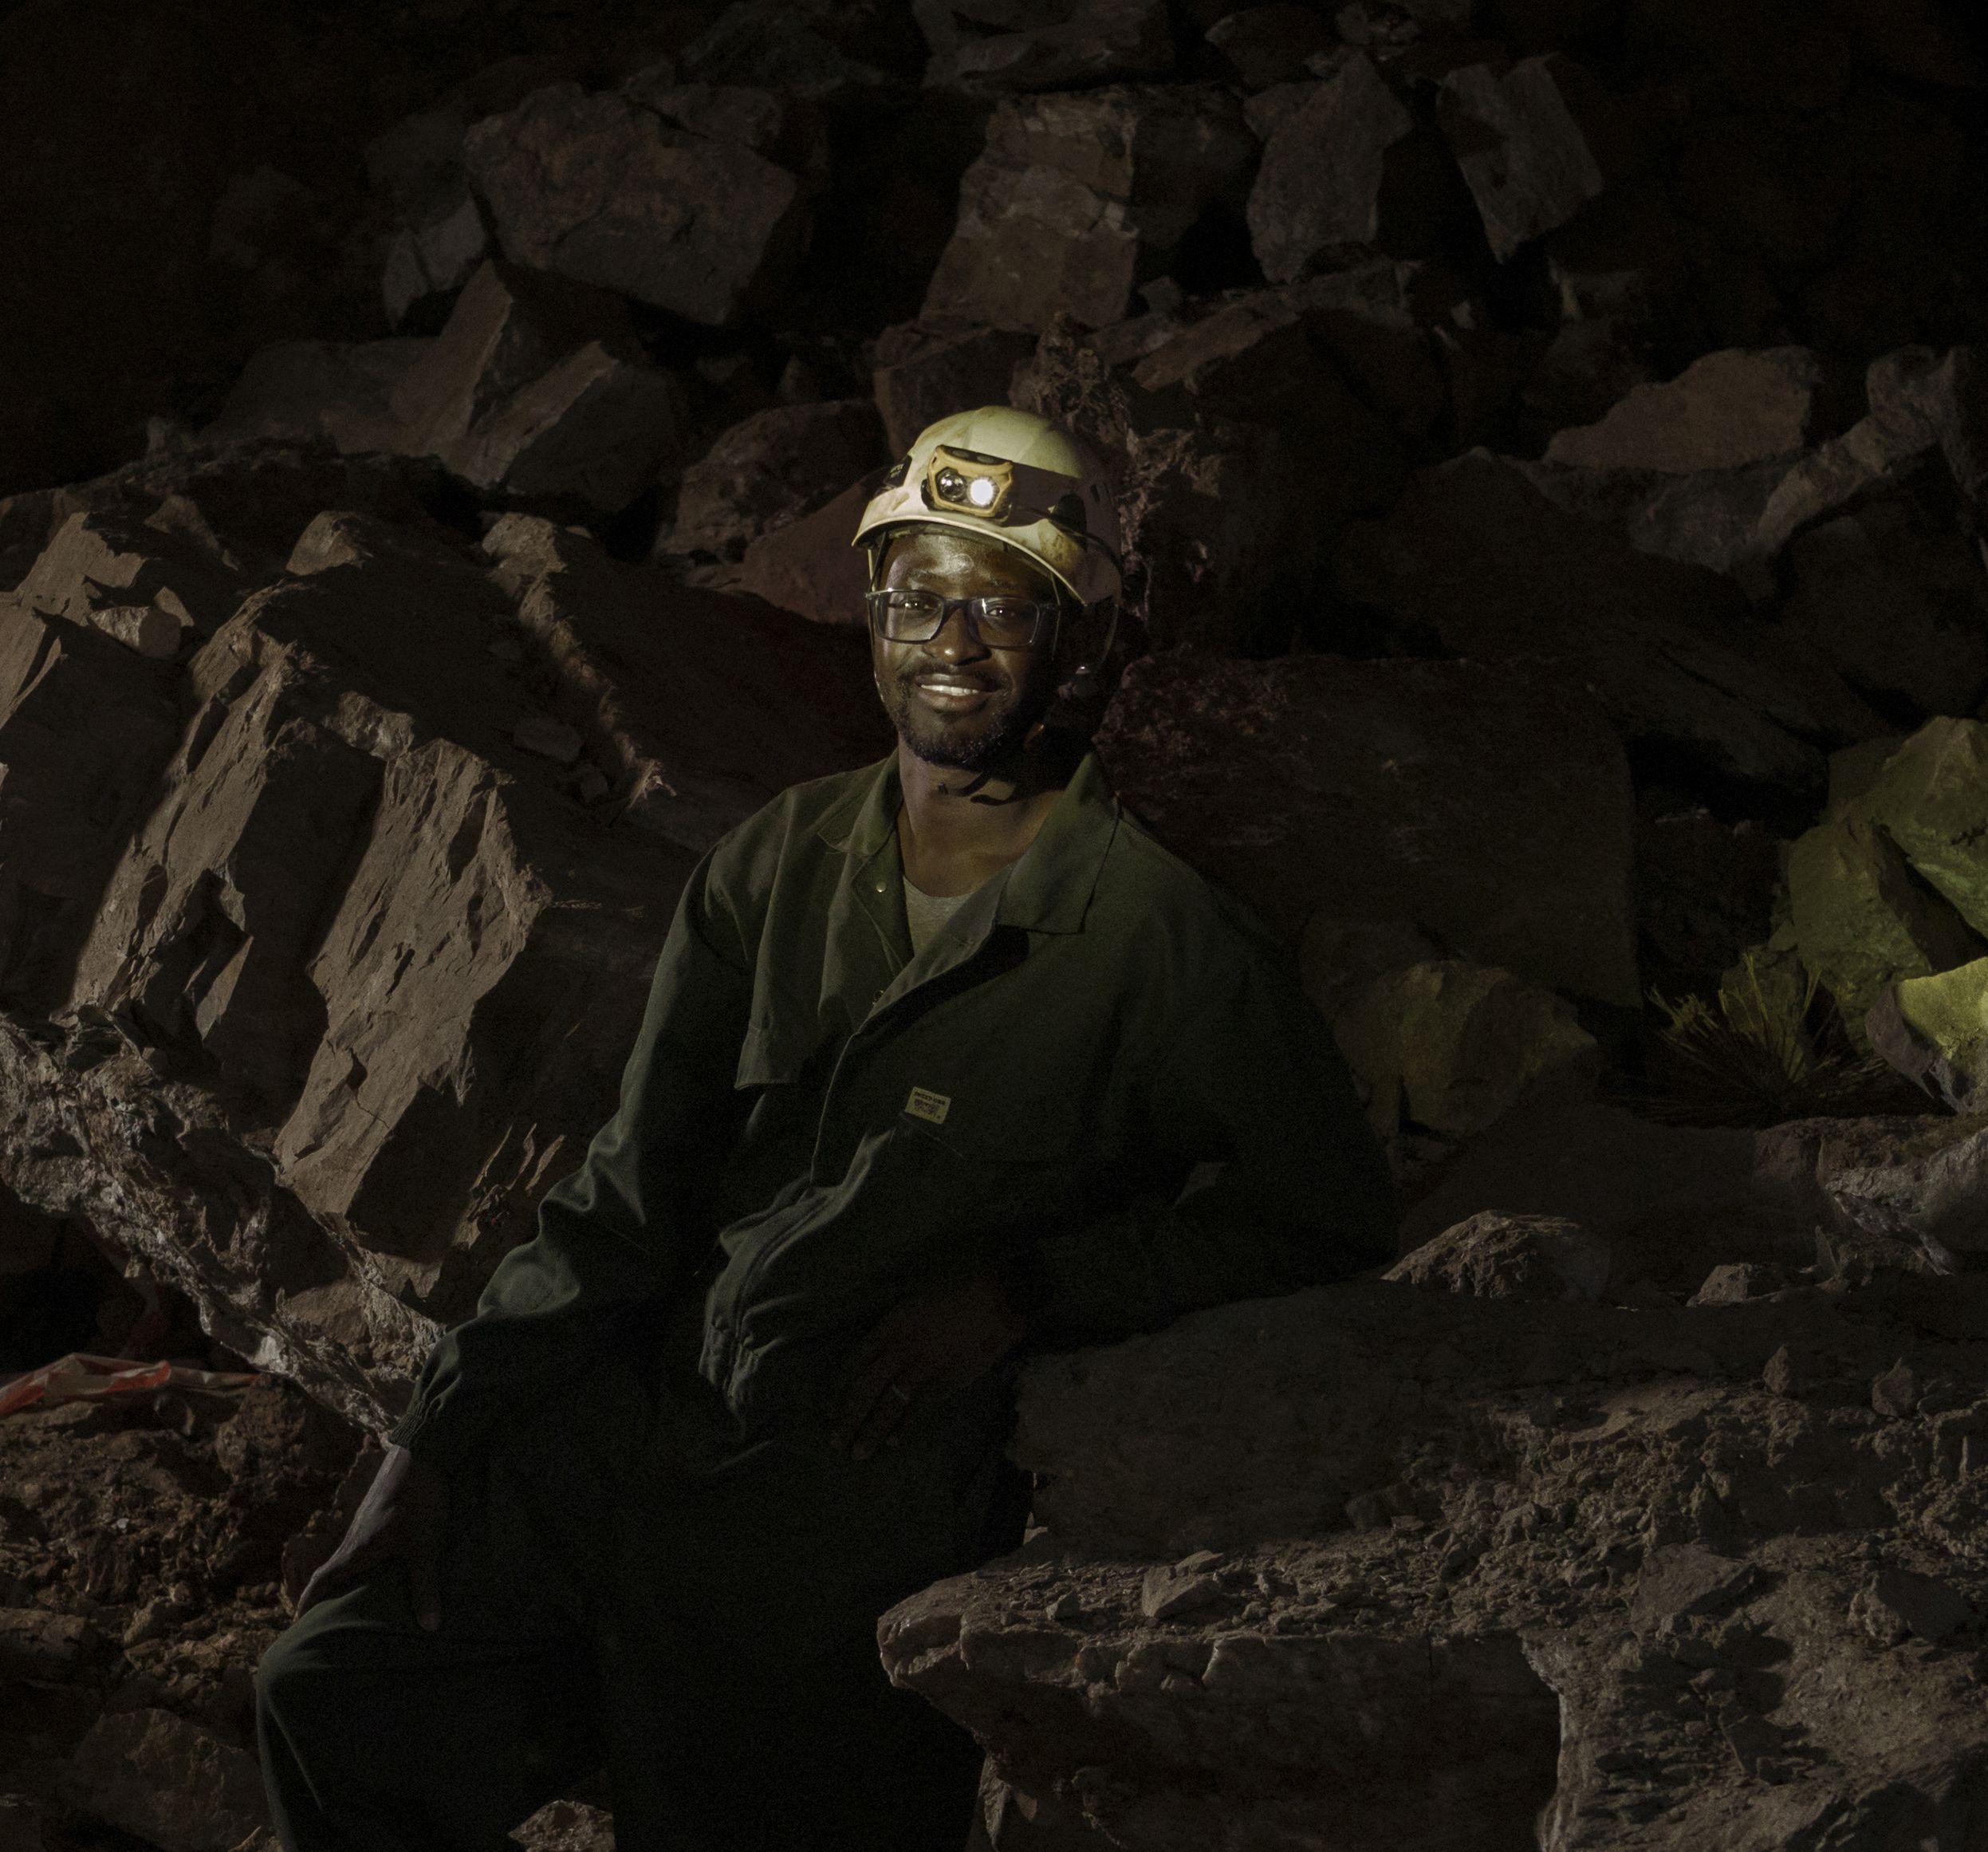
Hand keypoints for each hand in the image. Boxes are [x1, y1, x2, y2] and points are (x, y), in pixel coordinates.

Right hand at [296, 1443, 449, 1630]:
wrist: (422, 1453)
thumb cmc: (419, 1499)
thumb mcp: (425, 1547)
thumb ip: (425, 1588)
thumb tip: (430, 1629)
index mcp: (357, 1550)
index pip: (322, 1580)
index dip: (308, 1602)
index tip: (298, 1624)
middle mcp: (354, 1539)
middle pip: (330, 1572)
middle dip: (325, 1596)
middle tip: (323, 1621)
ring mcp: (365, 1524)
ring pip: (347, 1557)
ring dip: (345, 1578)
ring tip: (351, 1600)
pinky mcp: (378, 1514)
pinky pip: (362, 1544)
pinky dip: (362, 1561)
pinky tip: (378, 1567)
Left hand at [832, 1273, 1025, 1461]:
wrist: (994, 1302)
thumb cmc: (955, 1292)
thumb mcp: (915, 1301)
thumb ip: (897, 1327)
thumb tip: (882, 1350)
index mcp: (890, 1326)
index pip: (855, 1360)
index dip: (840, 1386)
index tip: (830, 1406)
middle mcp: (899, 1350)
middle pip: (865, 1389)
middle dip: (847, 1418)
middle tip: (835, 1441)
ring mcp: (921, 1370)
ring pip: (888, 1406)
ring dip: (871, 1432)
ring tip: (858, 1453)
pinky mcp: (944, 1383)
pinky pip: (918, 1410)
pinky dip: (904, 1428)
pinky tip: (893, 1443)